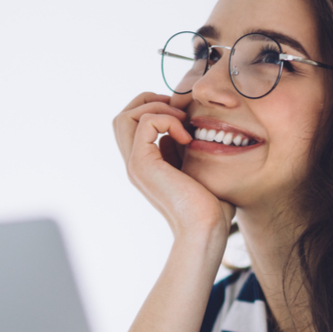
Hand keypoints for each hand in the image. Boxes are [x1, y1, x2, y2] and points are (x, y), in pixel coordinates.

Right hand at [112, 92, 234, 241]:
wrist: (205, 229)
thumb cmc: (209, 205)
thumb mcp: (195, 166)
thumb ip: (183, 146)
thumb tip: (187, 122)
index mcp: (145, 164)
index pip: (134, 123)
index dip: (156, 109)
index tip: (183, 117)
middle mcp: (135, 163)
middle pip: (123, 116)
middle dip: (151, 102)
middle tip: (179, 112)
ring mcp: (135, 164)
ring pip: (125, 116)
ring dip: (157, 108)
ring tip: (182, 122)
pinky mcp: (142, 164)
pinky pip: (146, 122)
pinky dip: (168, 120)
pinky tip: (187, 138)